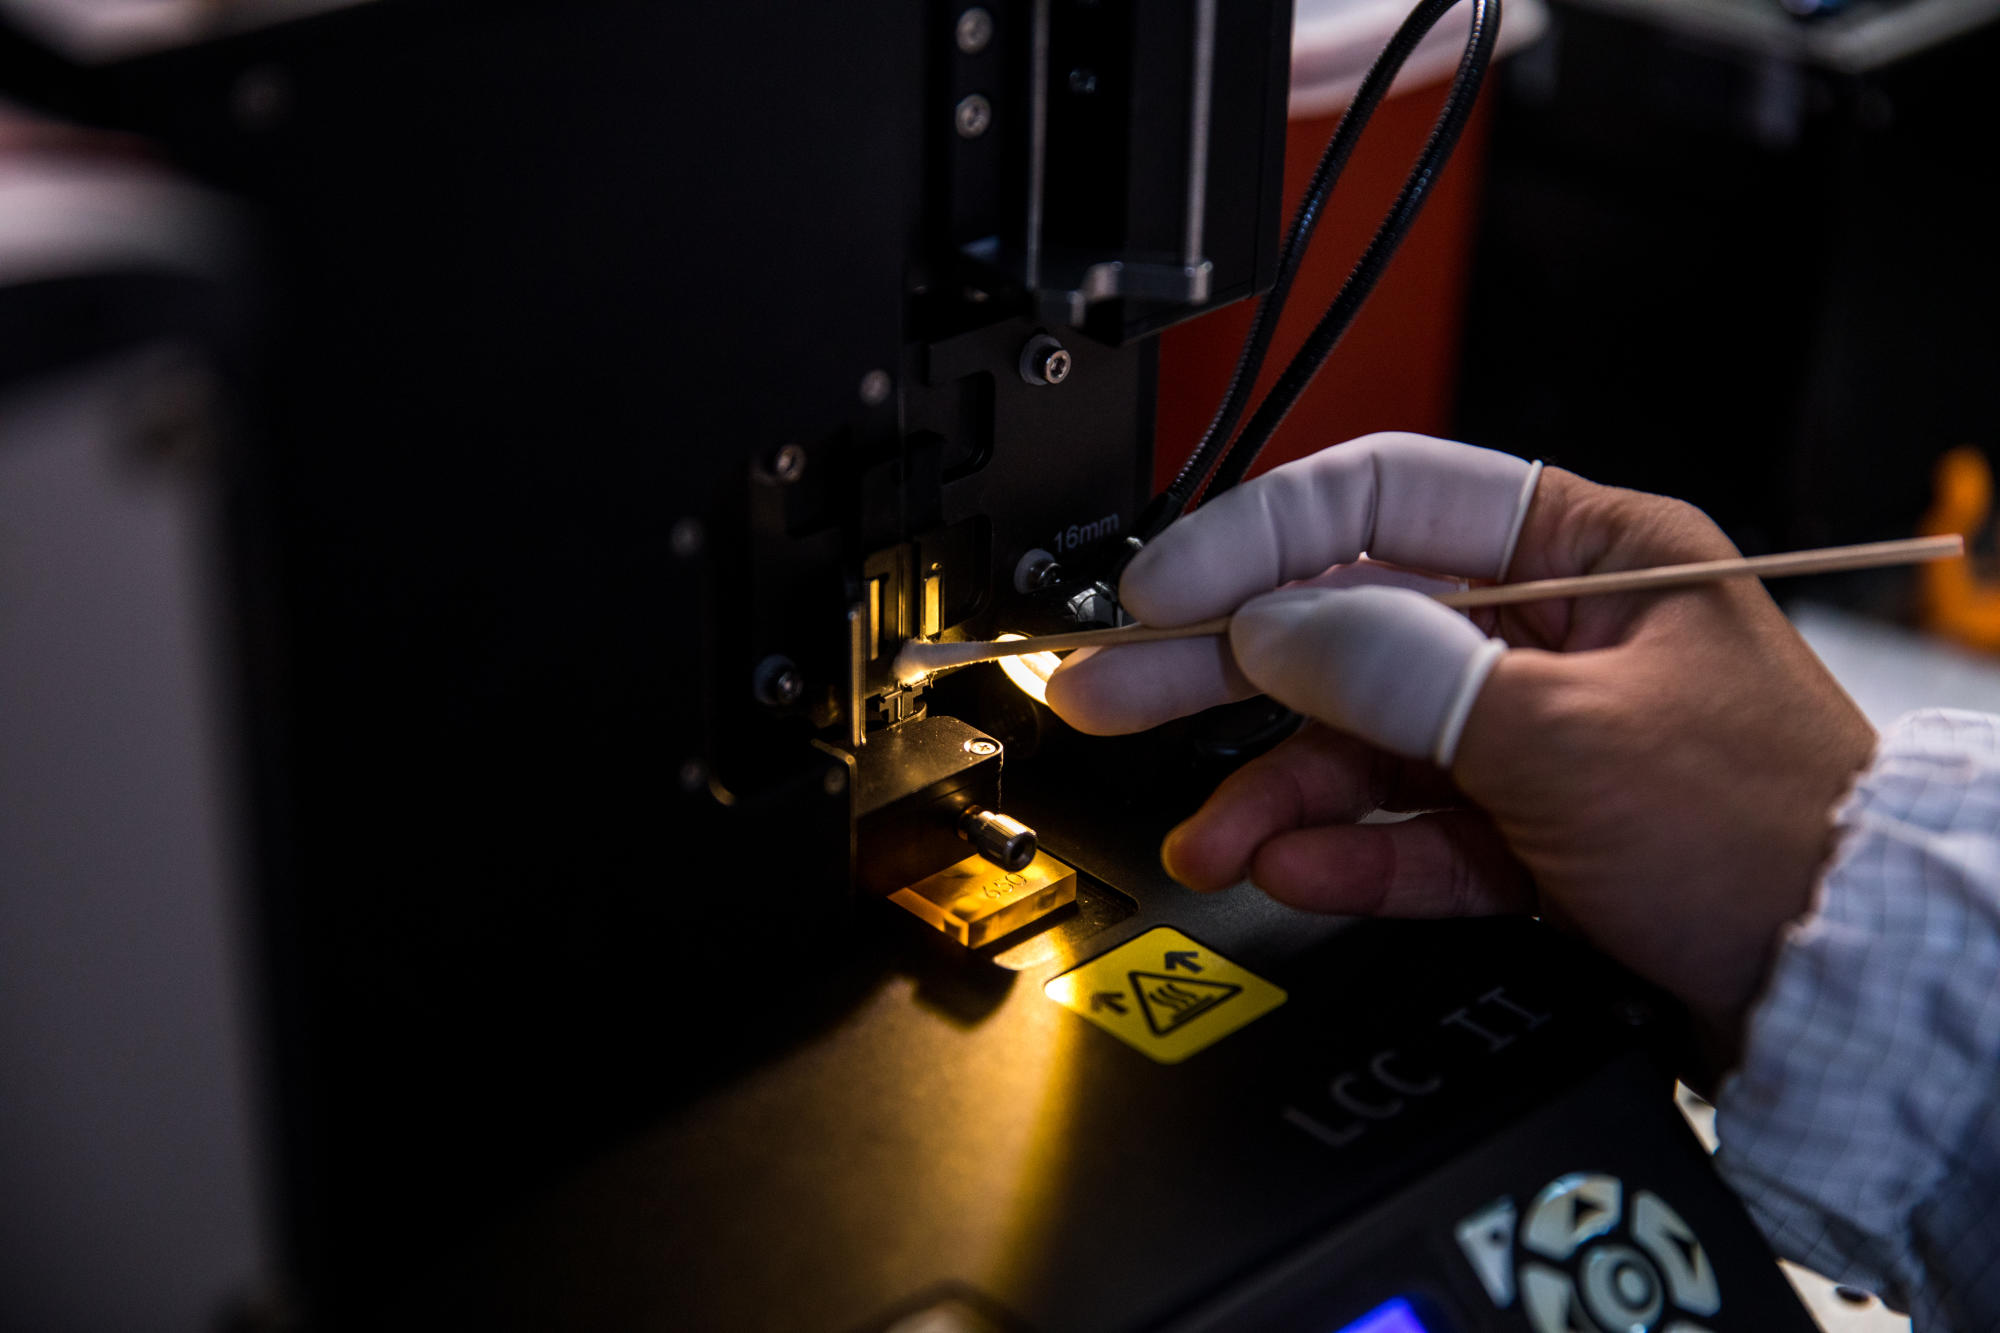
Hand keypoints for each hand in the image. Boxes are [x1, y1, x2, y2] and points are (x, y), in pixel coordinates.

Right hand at [1045, 433, 1876, 1060]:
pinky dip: (1349, 847)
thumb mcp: (1564, 732)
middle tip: (1110, 691)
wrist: (1850, 996)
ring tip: (1207, 831)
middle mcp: (1553, 628)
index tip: (1162, 590)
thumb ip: (1398, 669)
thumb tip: (1271, 626)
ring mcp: (1535, 731)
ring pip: (1366, 737)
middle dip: (1225, 663)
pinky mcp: (1530, 829)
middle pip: (1348, 622)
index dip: (1257, 538)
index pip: (1385, 499)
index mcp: (1587, 550)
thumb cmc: (1770, 834)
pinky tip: (1289, 862)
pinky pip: (1409, 825)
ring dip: (1278, 787)